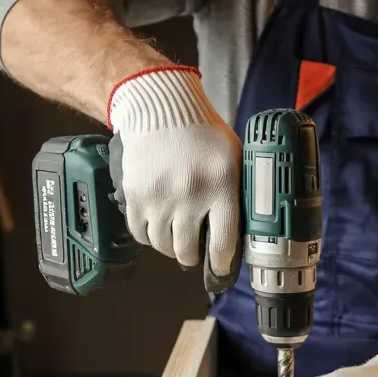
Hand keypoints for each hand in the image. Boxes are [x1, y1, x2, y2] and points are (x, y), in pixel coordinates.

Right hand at [107, 65, 240, 291]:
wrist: (161, 107)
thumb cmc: (202, 132)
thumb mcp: (233, 158)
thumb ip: (236, 192)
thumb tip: (242, 228)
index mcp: (221, 187)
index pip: (222, 244)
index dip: (221, 265)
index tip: (219, 269)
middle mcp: (189, 196)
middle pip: (187, 251)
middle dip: (192, 257)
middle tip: (194, 252)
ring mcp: (159, 198)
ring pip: (163, 246)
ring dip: (170, 248)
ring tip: (176, 237)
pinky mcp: (135, 195)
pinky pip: (140, 233)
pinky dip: (149, 236)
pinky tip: (157, 226)